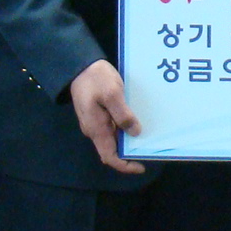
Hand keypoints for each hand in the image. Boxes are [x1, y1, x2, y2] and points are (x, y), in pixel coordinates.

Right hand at [68, 60, 144, 174]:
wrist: (80, 65)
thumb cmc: (95, 79)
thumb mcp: (112, 94)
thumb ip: (123, 114)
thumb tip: (135, 132)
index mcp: (96, 129)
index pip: (109, 157)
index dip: (125, 166)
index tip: (141, 166)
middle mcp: (95, 130)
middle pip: (113, 149)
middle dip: (130, 153)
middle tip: (150, 148)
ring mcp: (97, 122)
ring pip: (114, 138)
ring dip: (129, 139)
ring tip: (148, 135)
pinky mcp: (99, 114)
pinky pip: (113, 127)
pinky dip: (126, 128)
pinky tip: (138, 121)